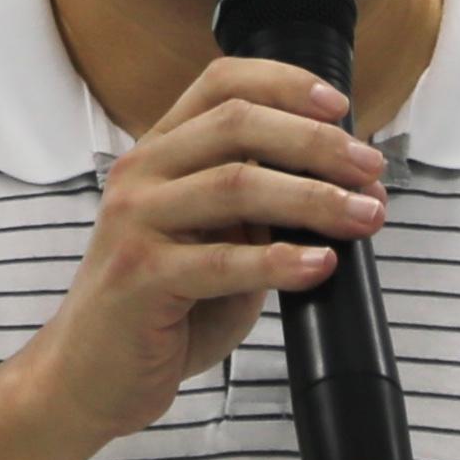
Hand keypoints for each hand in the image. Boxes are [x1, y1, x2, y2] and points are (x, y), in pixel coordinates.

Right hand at [8, 56, 387, 449]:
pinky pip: (221, 261)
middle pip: (238, 124)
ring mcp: (134, 221)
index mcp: (160, 152)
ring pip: (237, 183)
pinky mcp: (139, 276)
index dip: (286, 84)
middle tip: (371, 171)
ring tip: (364, 216)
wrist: (88, 377)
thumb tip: (347, 192)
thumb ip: (260, 212)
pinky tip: (319, 265)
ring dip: (314, 197)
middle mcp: (141, 173)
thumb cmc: (161, 310)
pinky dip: (280, 262)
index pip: (222, 83)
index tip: (342, 108)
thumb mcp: (216, 243)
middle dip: (317, 143)